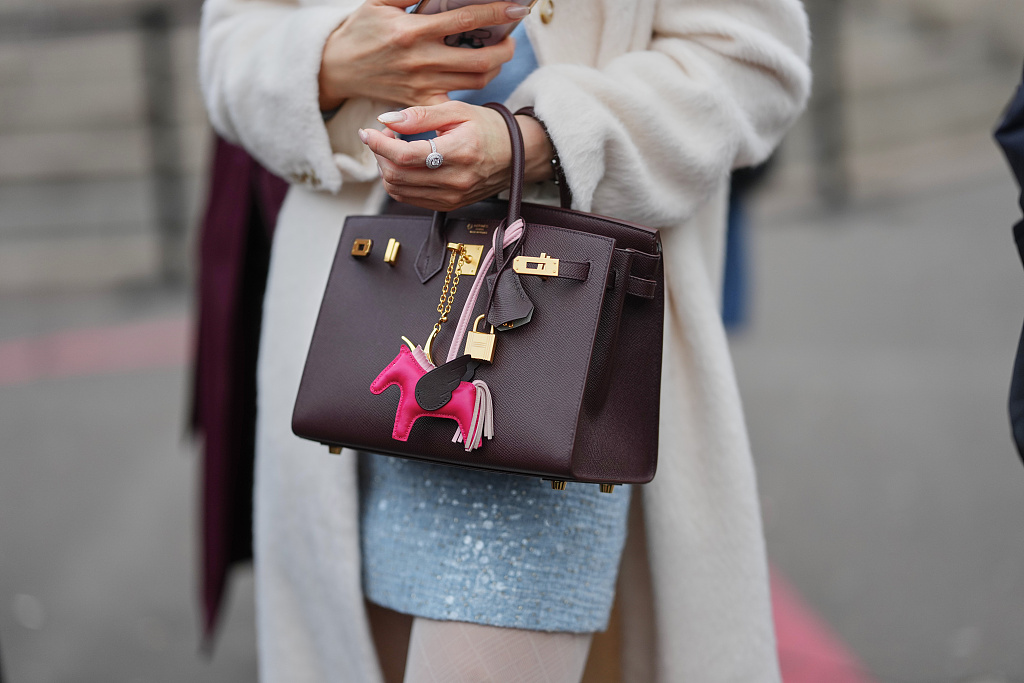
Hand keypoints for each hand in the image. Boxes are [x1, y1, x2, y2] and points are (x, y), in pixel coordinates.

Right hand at [319, 0, 526, 109]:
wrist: (338, 68)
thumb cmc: (361, 30)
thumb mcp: (380, 1)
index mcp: (414, 30)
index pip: (467, 20)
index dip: (498, 12)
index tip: (519, 7)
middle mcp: (422, 60)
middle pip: (481, 59)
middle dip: (506, 49)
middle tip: (511, 39)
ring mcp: (423, 85)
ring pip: (475, 81)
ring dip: (495, 68)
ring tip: (497, 54)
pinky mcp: (421, 101)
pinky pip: (457, 100)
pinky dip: (471, 88)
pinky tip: (475, 75)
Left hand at [358, 101, 552, 211]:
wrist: (517, 155)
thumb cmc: (489, 128)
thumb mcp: (457, 111)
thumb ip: (421, 115)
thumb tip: (386, 119)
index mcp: (460, 152)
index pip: (406, 155)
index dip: (380, 144)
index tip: (367, 131)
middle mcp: (456, 180)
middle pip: (398, 175)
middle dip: (380, 154)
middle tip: (383, 135)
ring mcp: (452, 197)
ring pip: (399, 191)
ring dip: (386, 168)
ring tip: (392, 148)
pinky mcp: (449, 205)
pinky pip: (409, 199)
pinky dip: (397, 182)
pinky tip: (403, 164)